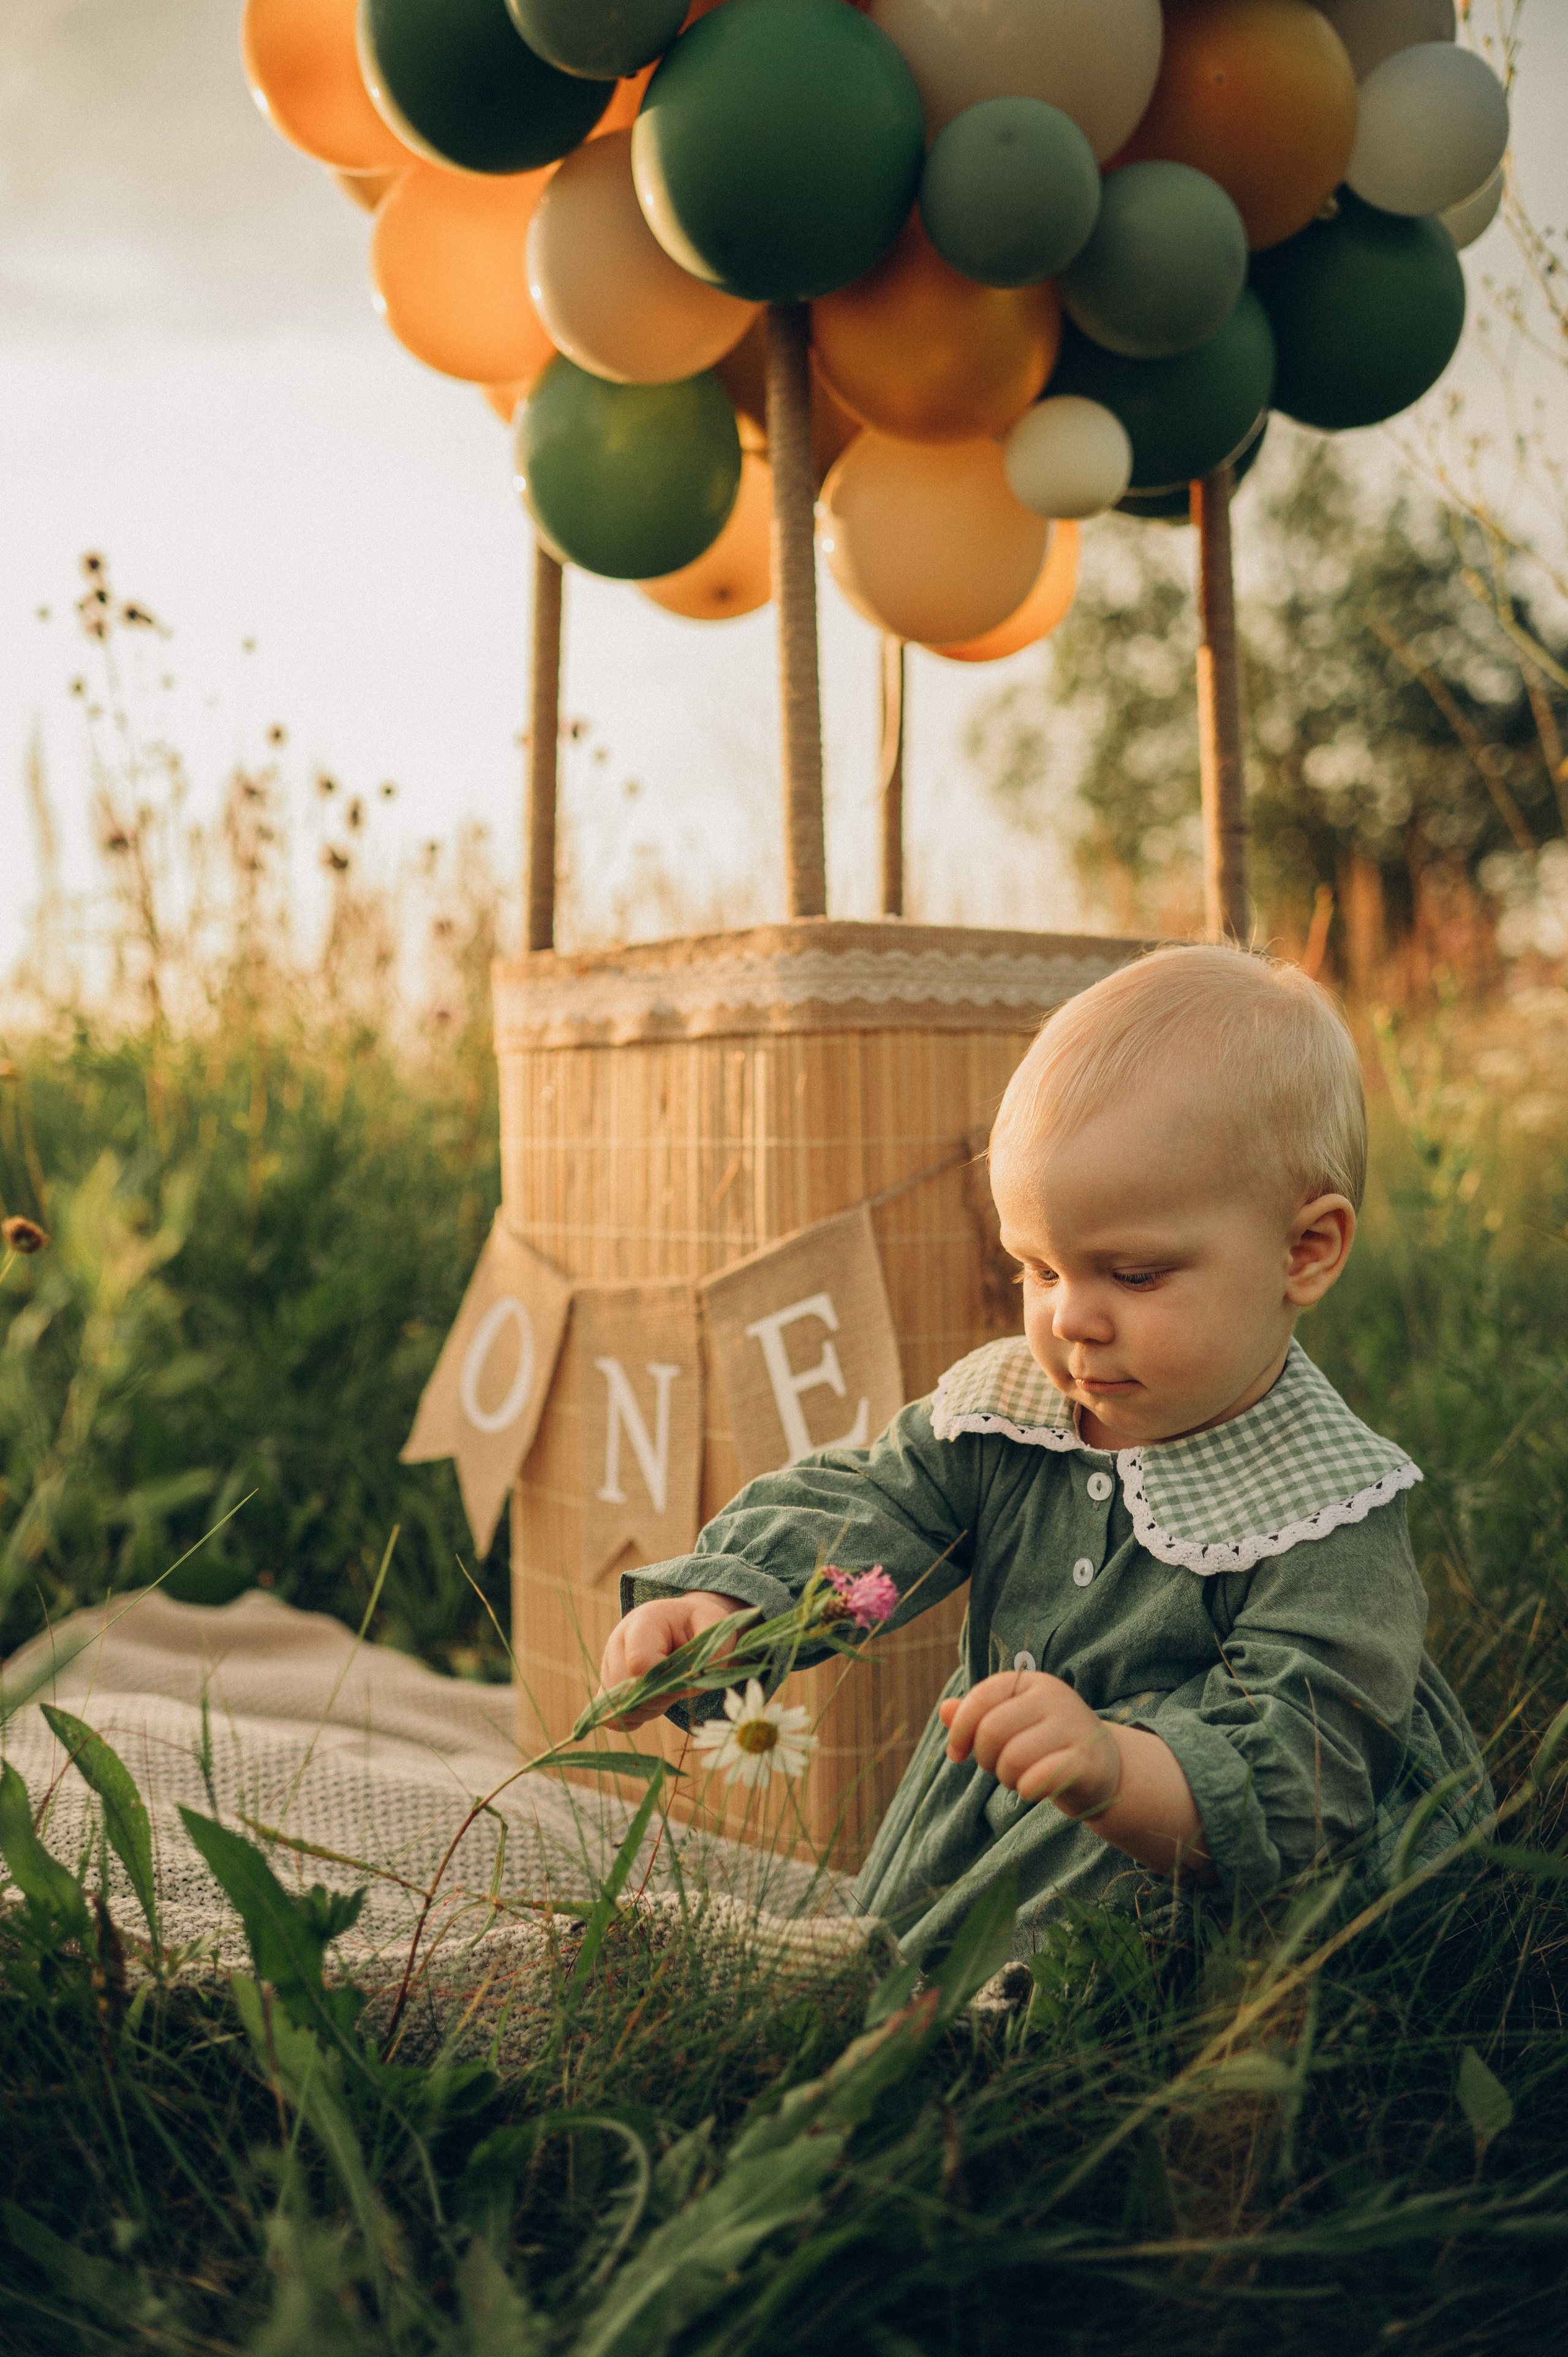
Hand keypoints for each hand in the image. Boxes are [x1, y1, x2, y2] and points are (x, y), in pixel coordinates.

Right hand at [598, 1590, 746, 1729]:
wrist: (682, 1622)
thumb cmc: (699, 1624)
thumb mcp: (713, 1626)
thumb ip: (709, 1653)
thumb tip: (692, 1682)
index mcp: (644, 1621)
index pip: (639, 1662)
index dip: (666, 1681)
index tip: (686, 1676)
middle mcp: (618, 1640)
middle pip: (625, 1687)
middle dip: (659, 1696)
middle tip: (681, 1685)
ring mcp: (608, 1663)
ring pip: (620, 1705)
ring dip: (650, 1707)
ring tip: (669, 1687)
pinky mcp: (607, 1683)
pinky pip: (612, 1716)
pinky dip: (636, 1717)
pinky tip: (654, 1702)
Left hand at [939, 1670, 1120, 1815]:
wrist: (1104, 1768)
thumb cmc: (1046, 1744)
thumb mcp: (1012, 1723)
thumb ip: (977, 1716)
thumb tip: (944, 1709)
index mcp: (1032, 1682)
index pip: (981, 1697)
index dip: (960, 1729)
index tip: (956, 1754)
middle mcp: (1055, 1697)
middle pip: (992, 1730)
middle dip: (985, 1758)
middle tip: (999, 1768)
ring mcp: (1074, 1728)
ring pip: (1012, 1758)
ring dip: (1006, 1777)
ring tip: (1020, 1778)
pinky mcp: (1088, 1762)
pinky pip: (1041, 1777)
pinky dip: (1027, 1789)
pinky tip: (1032, 1790)